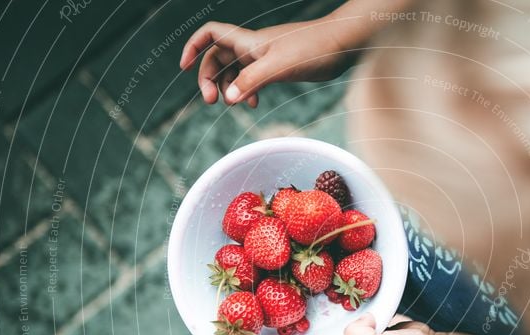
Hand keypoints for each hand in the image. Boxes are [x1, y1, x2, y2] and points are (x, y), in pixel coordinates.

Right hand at [179, 18, 354, 107]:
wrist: (345, 43)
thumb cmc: (315, 49)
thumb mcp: (280, 67)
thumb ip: (252, 81)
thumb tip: (227, 98)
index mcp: (249, 42)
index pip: (210, 35)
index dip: (193, 48)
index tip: (183, 67)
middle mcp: (255, 47)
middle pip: (218, 57)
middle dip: (209, 77)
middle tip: (211, 101)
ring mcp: (267, 56)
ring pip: (236, 70)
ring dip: (228, 86)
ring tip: (230, 104)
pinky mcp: (281, 66)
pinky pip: (255, 77)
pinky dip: (248, 90)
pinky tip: (255, 103)